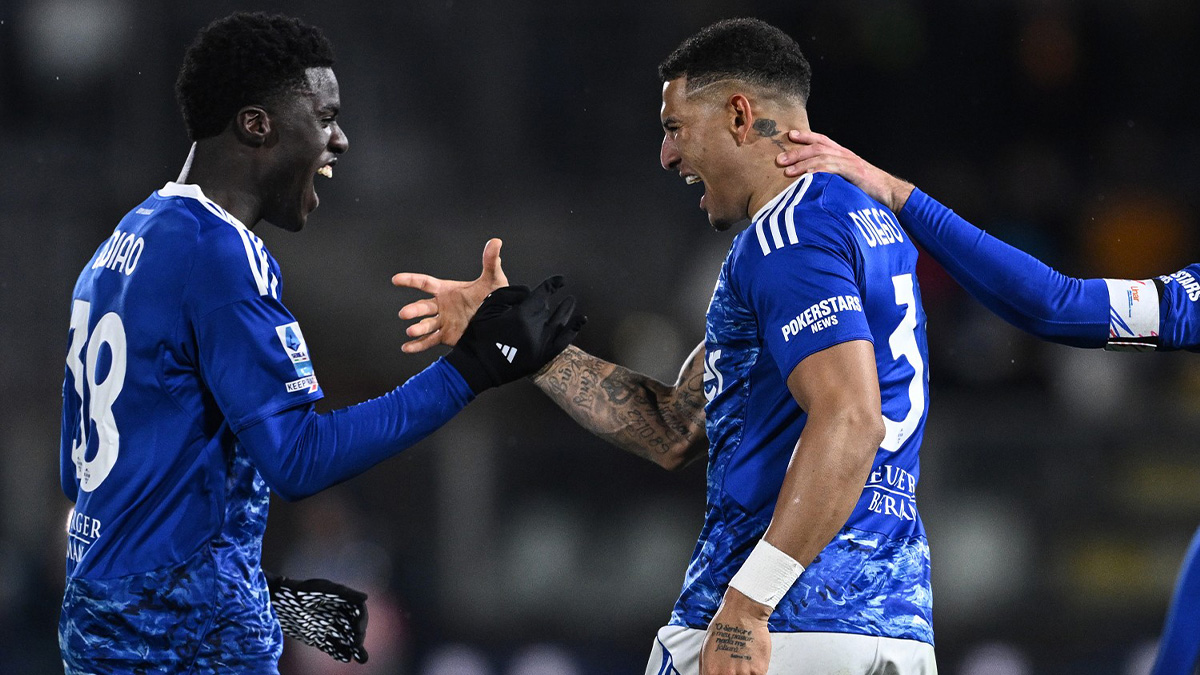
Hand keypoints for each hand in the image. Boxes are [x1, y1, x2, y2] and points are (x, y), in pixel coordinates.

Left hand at [265, 572, 368, 663]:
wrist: (280, 602)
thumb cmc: (302, 591)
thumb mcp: (324, 589)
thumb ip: (345, 593)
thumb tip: (365, 597)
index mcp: (342, 601)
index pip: (358, 612)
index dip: (362, 620)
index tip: (359, 628)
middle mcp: (337, 615)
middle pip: (354, 627)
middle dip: (358, 636)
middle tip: (356, 643)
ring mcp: (329, 628)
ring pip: (346, 639)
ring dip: (355, 648)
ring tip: (361, 658)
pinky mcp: (319, 638)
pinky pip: (333, 647)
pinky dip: (340, 653)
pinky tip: (345, 657)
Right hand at [392, 238, 507, 352]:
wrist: (499, 321)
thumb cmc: (495, 297)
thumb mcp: (493, 279)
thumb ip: (491, 261)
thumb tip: (496, 242)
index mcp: (447, 290)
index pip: (425, 283)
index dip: (410, 280)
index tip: (396, 280)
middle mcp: (442, 306)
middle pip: (423, 306)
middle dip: (413, 310)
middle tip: (404, 313)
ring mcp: (443, 321)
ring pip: (426, 325)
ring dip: (417, 328)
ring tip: (410, 331)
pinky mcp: (447, 336)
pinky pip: (430, 341)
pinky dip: (417, 345)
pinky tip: (406, 348)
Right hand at [445, 275, 585, 393]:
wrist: (477, 366)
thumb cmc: (479, 335)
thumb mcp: (488, 307)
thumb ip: (510, 294)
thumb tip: (529, 292)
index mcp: (521, 315)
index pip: (543, 294)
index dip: (553, 284)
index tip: (560, 280)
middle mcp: (535, 329)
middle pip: (547, 309)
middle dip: (550, 300)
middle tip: (556, 294)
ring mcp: (541, 345)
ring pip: (560, 323)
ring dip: (567, 310)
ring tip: (571, 301)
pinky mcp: (542, 357)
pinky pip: (563, 342)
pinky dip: (573, 330)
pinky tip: (580, 321)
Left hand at [699, 588, 771, 674]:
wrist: (743, 612)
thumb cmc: (724, 625)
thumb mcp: (705, 648)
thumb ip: (707, 669)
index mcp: (711, 670)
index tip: (722, 673)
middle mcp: (726, 674)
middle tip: (734, 665)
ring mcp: (743, 674)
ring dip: (744, 673)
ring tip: (743, 661)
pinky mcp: (758, 671)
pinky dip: (755, 672)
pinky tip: (752, 661)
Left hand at [775, 130, 914, 212]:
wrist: (891, 193)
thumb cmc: (868, 189)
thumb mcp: (847, 179)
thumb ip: (832, 177)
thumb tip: (812, 184)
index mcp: (843, 154)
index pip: (822, 140)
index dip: (806, 136)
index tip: (789, 135)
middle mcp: (845, 154)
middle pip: (817, 147)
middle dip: (797, 151)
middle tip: (779, 159)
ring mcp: (850, 162)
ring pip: (822, 156)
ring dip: (802, 162)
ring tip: (787, 170)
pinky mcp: (854, 172)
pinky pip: (832, 168)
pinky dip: (817, 171)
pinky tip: (805, 176)